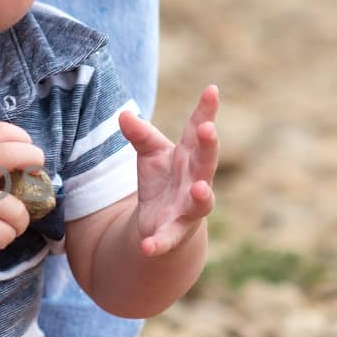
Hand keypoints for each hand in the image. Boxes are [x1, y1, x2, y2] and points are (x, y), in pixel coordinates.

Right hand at [0, 122, 45, 264]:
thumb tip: (22, 156)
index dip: (22, 138)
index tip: (27, 150)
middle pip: (12, 154)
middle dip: (34, 159)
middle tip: (37, 172)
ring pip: (18, 209)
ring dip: (20, 221)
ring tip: (7, 223)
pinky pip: (8, 232)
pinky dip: (6, 238)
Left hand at [119, 85, 219, 257]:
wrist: (163, 222)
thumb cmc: (163, 180)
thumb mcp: (150, 155)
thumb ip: (139, 135)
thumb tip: (124, 114)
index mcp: (189, 157)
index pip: (198, 131)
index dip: (206, 111)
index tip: (211, 89)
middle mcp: (195, 181)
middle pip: (206, 162)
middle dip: (209, 146)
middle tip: (209, 129)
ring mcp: (188, 209)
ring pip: (201, 202)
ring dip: (202, 196)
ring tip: (200, 188)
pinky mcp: (173, 233)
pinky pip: (166, 240)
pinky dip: (158, 244)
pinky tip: (146, 246)